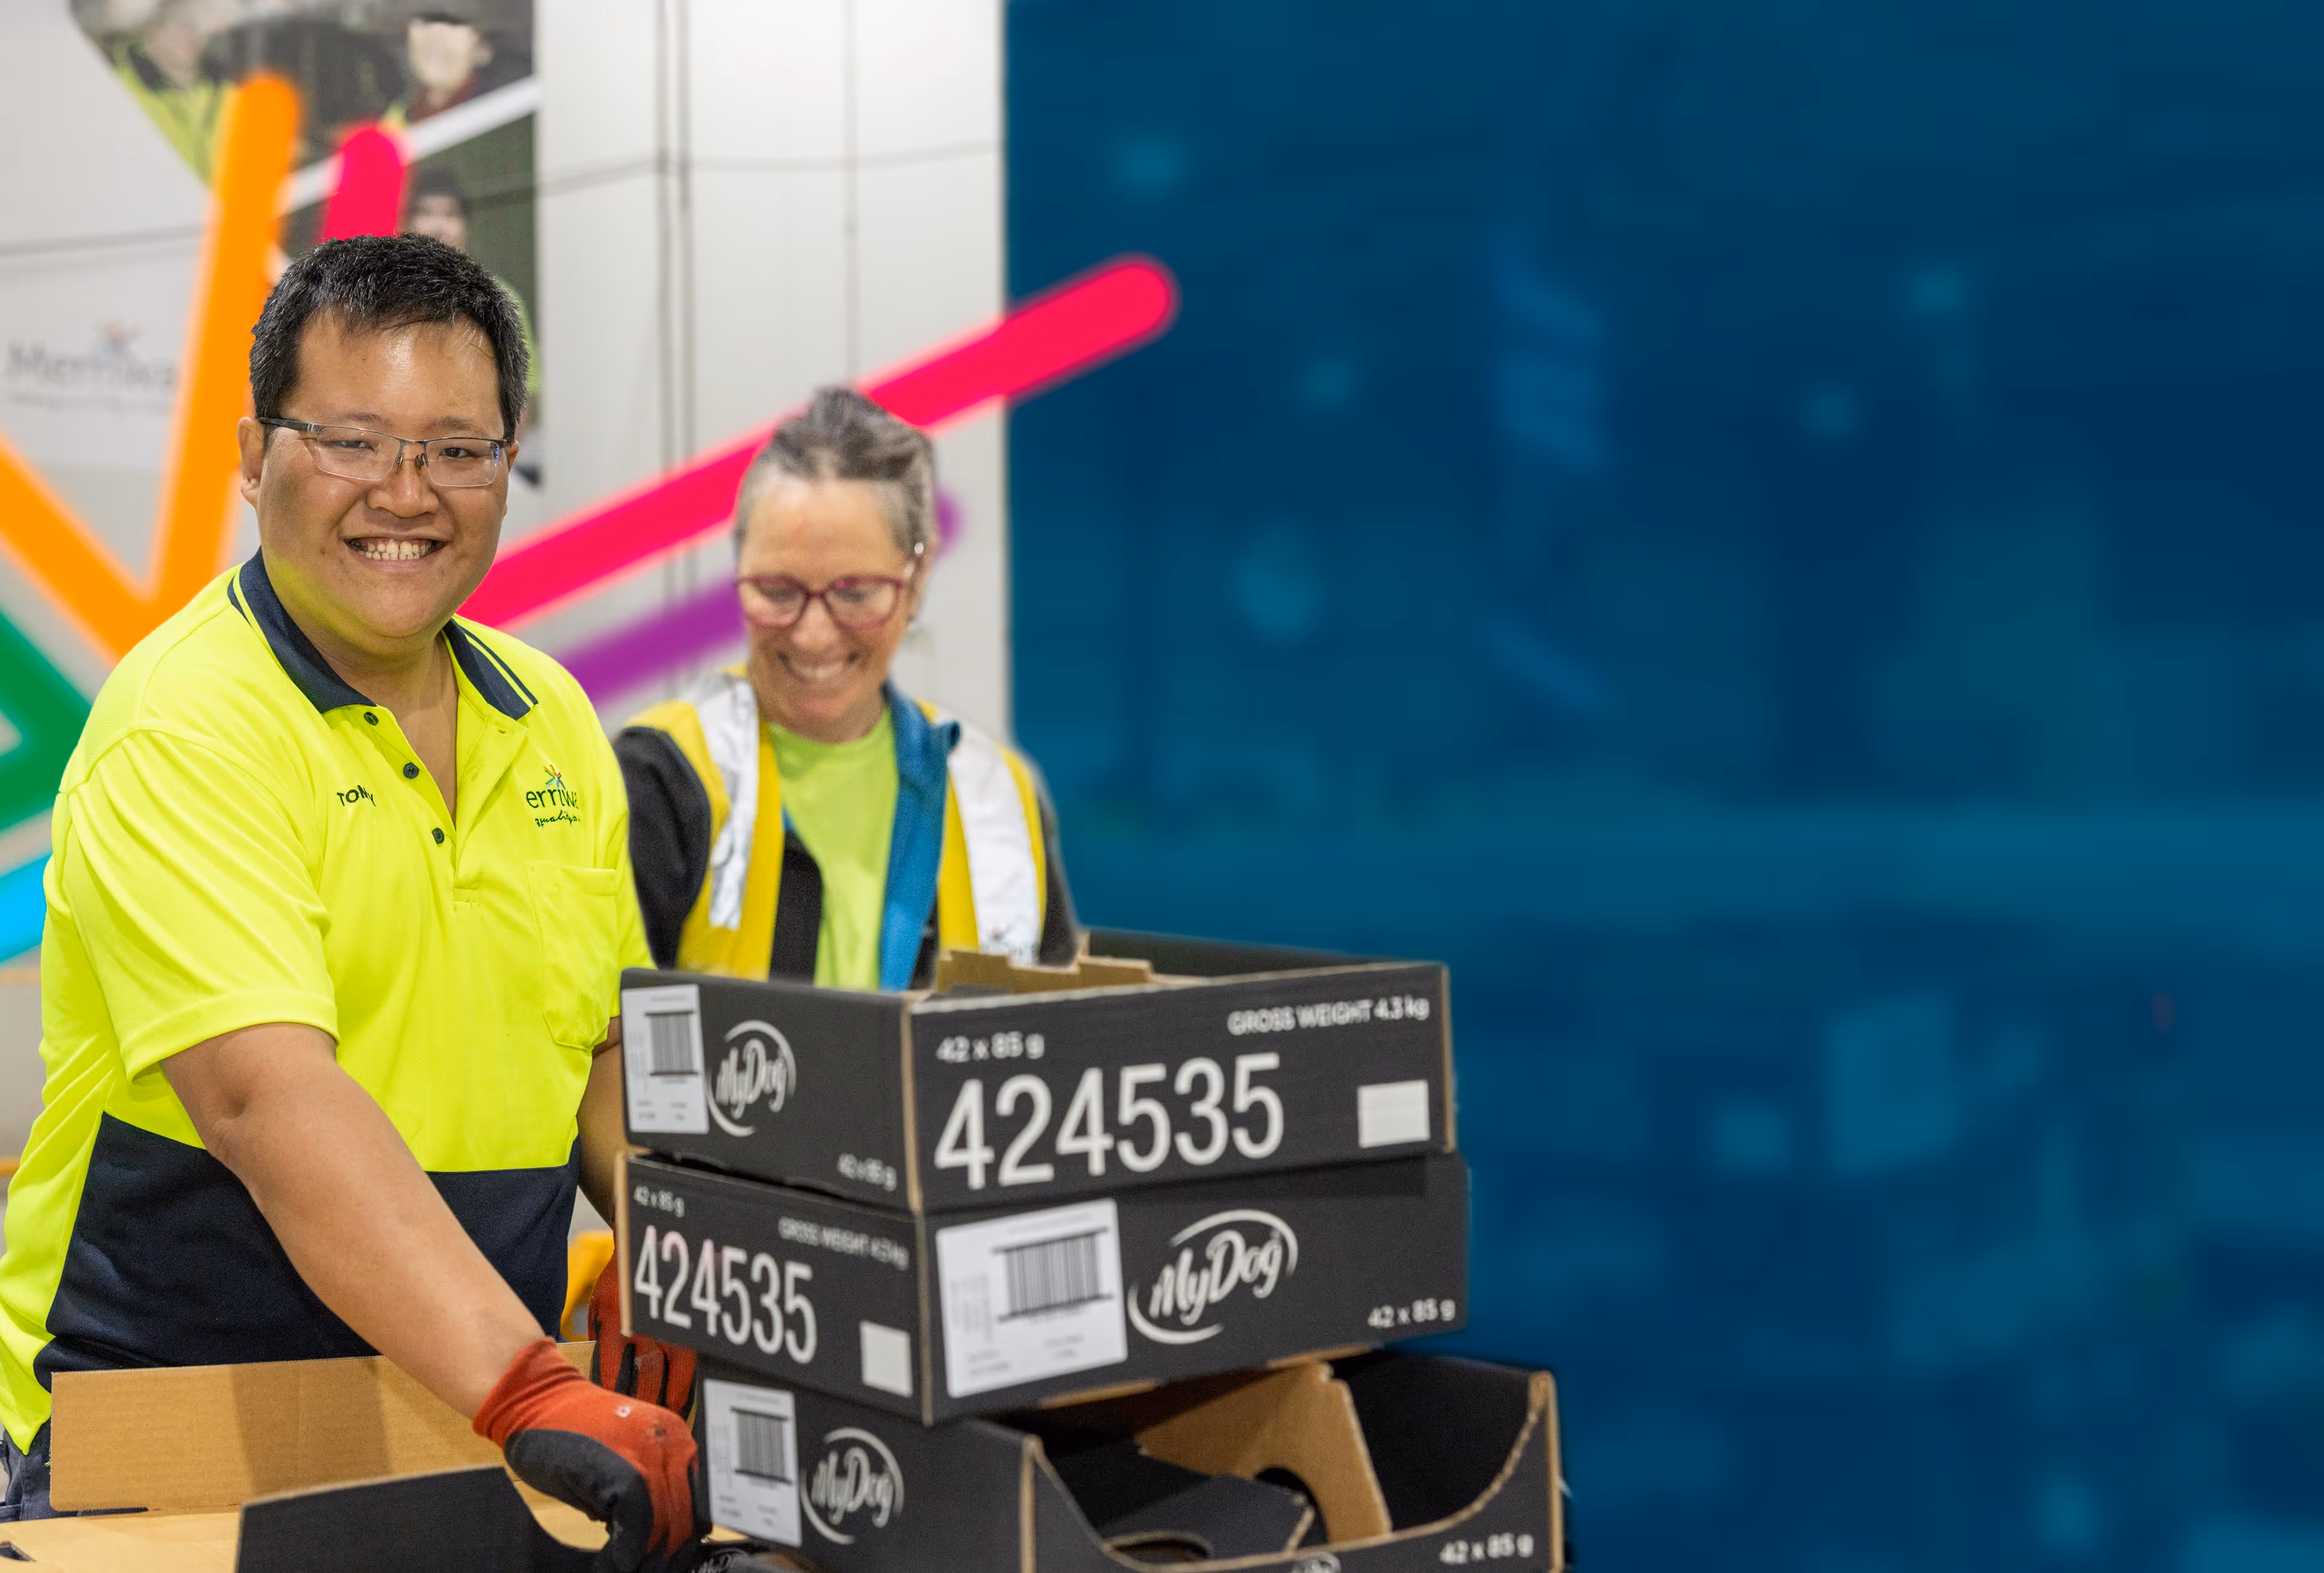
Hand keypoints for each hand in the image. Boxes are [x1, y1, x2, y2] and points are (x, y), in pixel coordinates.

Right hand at [475, 1338, 699, 1570]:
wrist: (537, 1402)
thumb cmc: (573, 1432)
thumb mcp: (624, 1458)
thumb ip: (648, 1489)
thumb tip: (659, 1539)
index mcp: (678, 1440)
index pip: (697, 1502)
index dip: (684, 1540)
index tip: (670, 1561)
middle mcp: (672, 1445)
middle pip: (685, 1518)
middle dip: (666, 1557)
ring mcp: (649, 1456)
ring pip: (665, 1525)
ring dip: (645, 1561)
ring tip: (625, 1572)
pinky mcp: (621, 1471)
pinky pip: (637, 1525)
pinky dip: (624, 1556)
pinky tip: (611, 1566)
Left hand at [589, 1253, 697, 1414]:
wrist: (646, 1245)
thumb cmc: (618, 1279)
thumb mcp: (597, 1304)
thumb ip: (597, 1337)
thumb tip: (598, 1373)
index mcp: (616, 1321)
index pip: (614, 1370)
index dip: (614, 1396)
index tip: (614, 1415)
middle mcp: (645, 1326)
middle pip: (649, 1377)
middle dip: (646, 1405)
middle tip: (644, 1426)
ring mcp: (672, 1324)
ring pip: (679, 1373)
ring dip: (673, 1399)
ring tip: (670, 1417)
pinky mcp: (689, 1323)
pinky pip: (693, 1360)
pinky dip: (689, 1382)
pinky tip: (686, 1396)